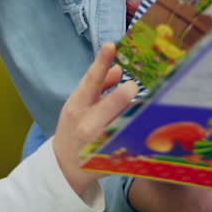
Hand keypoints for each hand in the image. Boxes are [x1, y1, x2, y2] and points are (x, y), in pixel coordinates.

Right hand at [52, 42, 139, 196]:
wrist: (64, 166)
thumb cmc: (73, 127)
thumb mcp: (78, 104)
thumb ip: (98, 86)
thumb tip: (118, 68)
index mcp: (77, 106)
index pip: (91, 81)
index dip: (101, 62)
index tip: (111, 45)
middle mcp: (88, 124)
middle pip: (113, 102)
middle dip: (127, 92)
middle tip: (133, 86)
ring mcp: (101, 142)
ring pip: (126, 121)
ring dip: (136, 112)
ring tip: (144, 107)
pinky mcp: (113, 157)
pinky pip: (132, 141)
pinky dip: (139, 132)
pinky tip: (147, 127)